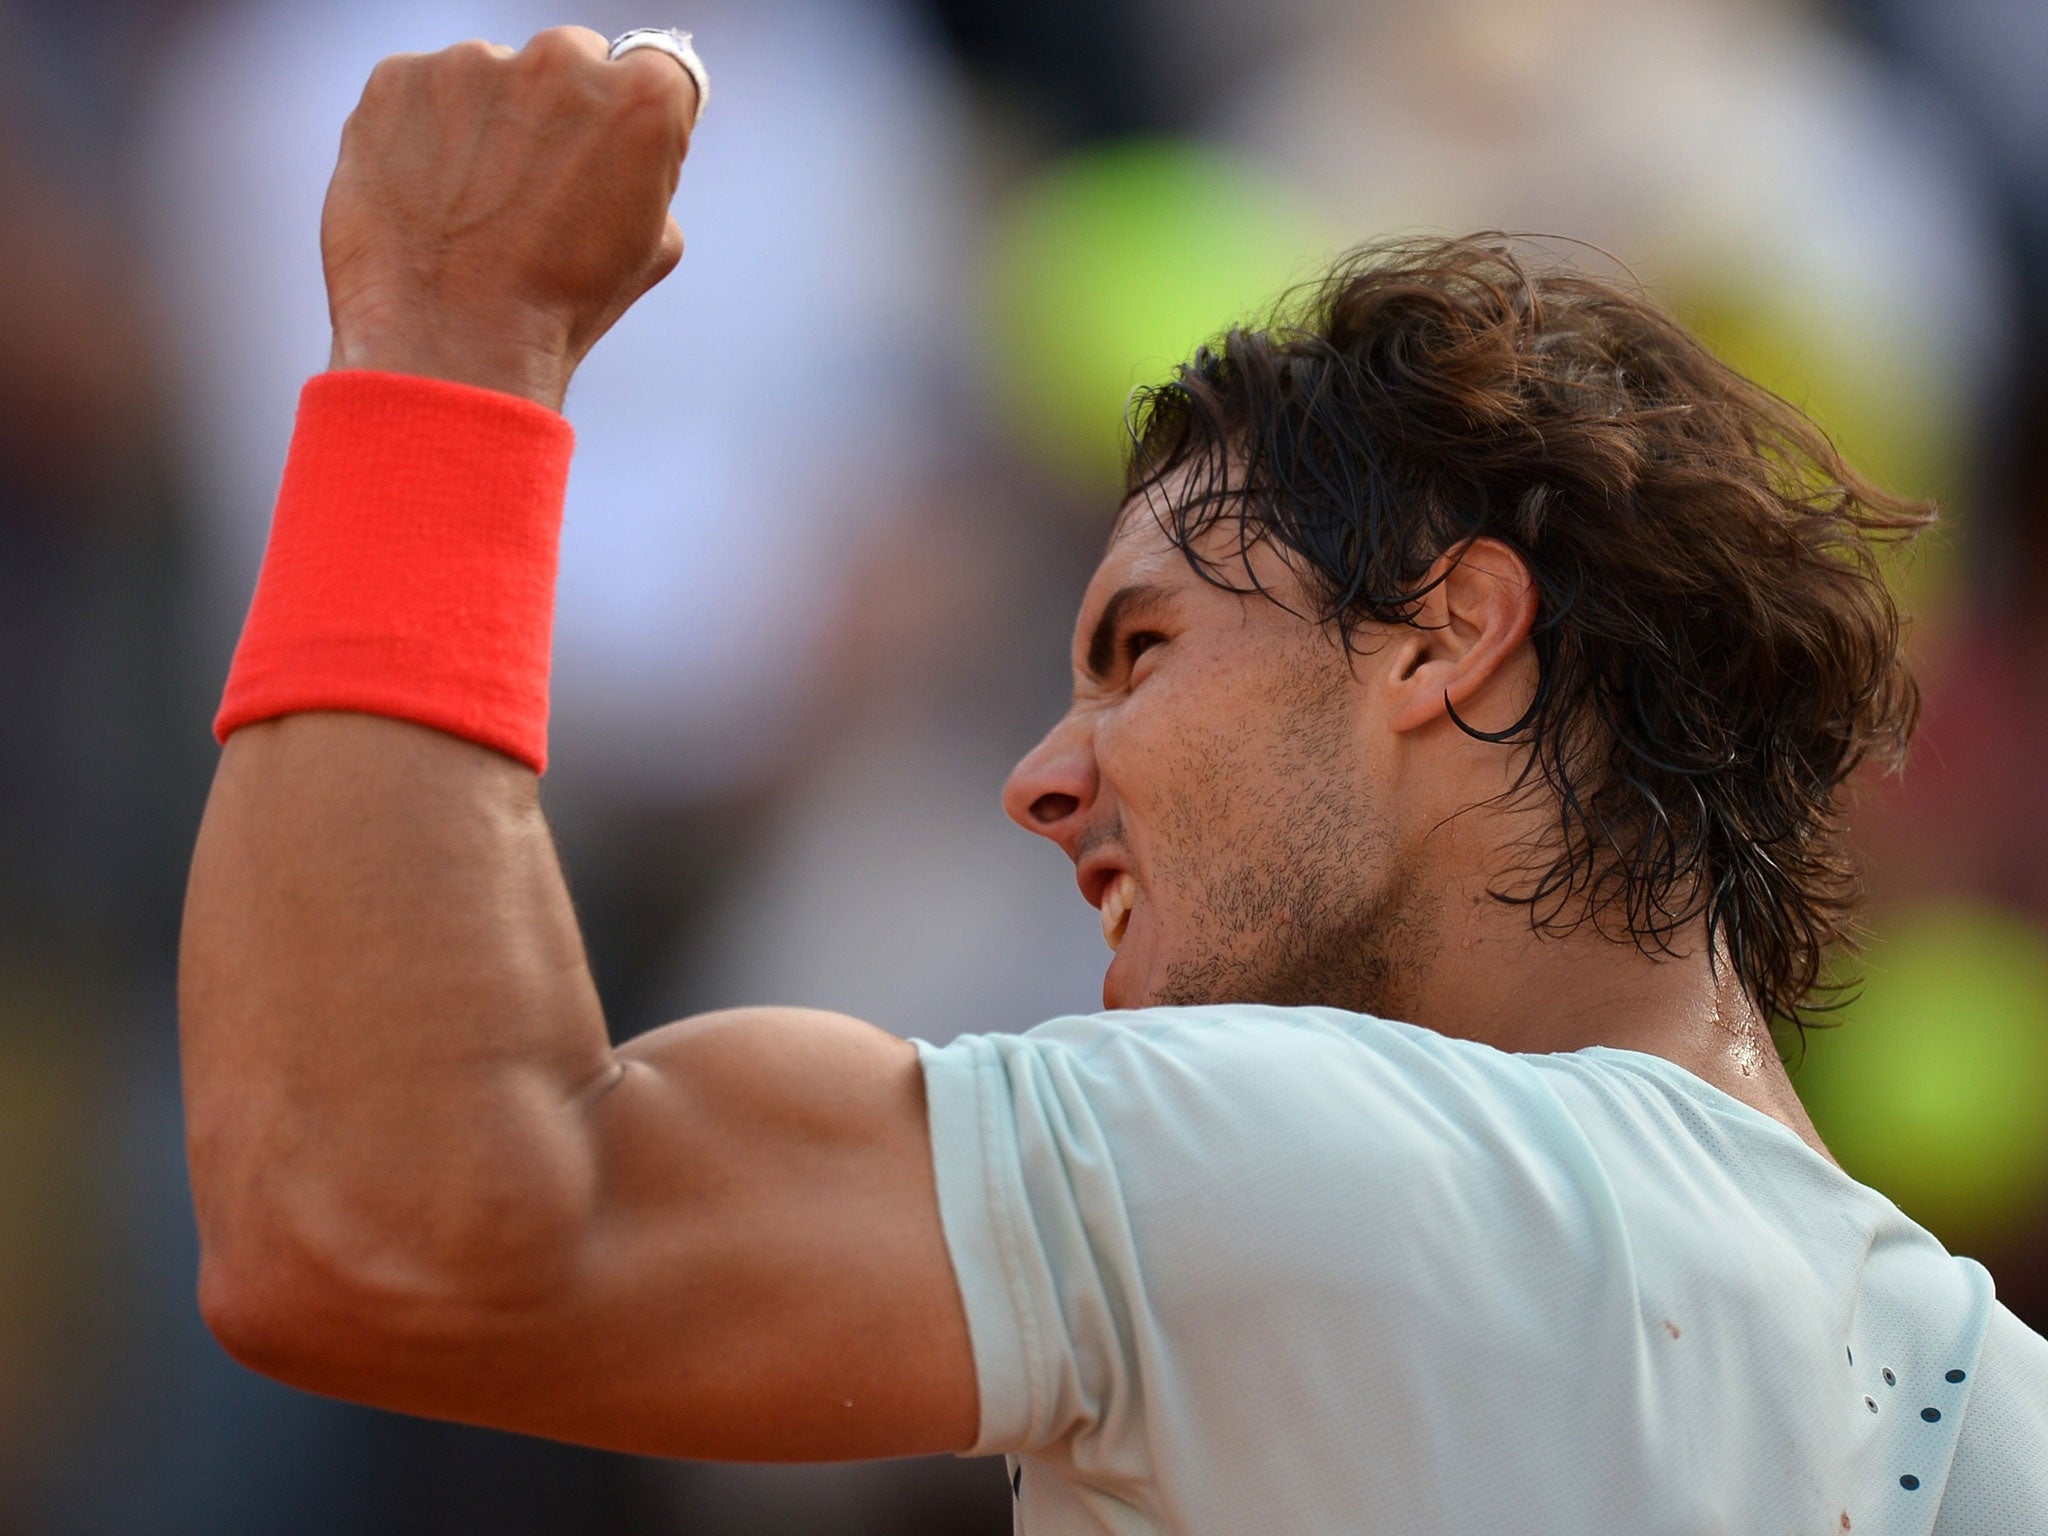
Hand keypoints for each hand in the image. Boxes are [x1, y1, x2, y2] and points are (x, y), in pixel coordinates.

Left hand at [322, 27, 698, 410]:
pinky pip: (422, 94)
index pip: (657, 67)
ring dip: (489, 124)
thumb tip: (623, 157)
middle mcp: (559, 60)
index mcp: (642, 98)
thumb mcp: (651, 249)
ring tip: (474, 207)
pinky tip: (429, 198)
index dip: (636, 117)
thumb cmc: (558, 309)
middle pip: (570, 61)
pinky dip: (424, 135)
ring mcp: (471, 63)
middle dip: (559, 112)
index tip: (614, 153)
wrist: (449, 344)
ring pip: (491, 79)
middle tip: (538, 190)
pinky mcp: (397, 79)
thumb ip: (647, 174)